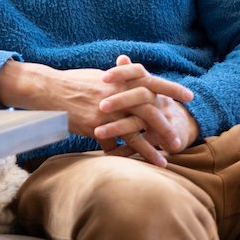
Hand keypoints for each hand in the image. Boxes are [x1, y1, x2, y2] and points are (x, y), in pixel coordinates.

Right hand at [0, 56, 195, 166]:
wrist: (49, 90)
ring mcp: (108, 111)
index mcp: (122, 80)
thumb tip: (131, 73)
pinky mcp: (96, 125)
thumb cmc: (75, 83)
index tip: (190, 96)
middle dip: (167, 127)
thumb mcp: (101, 77)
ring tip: (165, 162)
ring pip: (136, 131)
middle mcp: (118, 94)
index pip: (154, 83)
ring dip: (152, 149)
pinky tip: (136, 166)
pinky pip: (115, 143)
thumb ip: (120, 78)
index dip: (172, 89)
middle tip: (180, 141)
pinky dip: (126, 155)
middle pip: (151, 111)